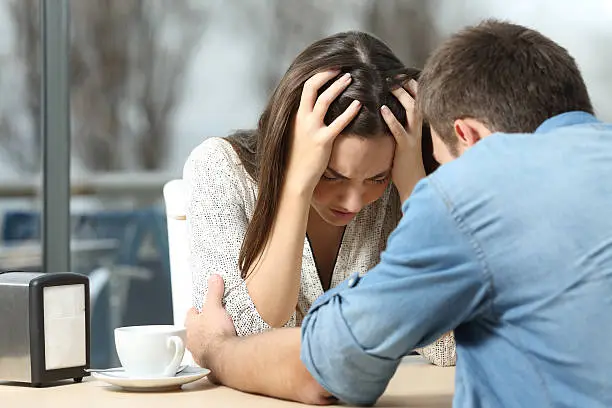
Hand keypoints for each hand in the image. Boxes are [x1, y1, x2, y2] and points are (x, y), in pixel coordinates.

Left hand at [185, 275, 235, 380]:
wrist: (225, 357)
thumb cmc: (215, 334)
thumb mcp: (215, 307)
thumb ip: (214, 292)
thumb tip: (214, 279)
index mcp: (190, 326)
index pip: (190, 315)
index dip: (195, 310)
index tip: (198, 307)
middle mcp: (192, 341)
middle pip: (194, 331)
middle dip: (200, 327)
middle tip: (209, 323)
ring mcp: (200, 354)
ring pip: (200, 345)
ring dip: (206, 342)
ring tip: (217, 338)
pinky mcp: (210, 364)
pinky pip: (211, 357)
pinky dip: (215, 354)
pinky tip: (222, 352)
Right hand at [286, 70, 361, 194]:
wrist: (295, 177)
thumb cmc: (297, 156)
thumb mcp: (296, 133)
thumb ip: (303, 119)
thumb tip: (313, 109)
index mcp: (296, 115)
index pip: (305, 87)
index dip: (319, 75)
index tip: (331, 68)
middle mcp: (302, 118)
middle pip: (312, 87)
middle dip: (327, 74)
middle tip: (341, 66)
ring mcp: (311, 129)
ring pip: (324, 100)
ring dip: (338, 86)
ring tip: (350, 78)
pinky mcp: (323, 141)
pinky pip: (338, 123)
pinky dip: (349, 112)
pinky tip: (359, 105)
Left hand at [381, 79, 425, 201]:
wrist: (415, 184)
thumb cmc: (407, 163)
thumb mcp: (405, 140)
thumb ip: (401, 126)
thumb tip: (388, 112)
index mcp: (418, 125)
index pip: (418, 99)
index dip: (410, 85)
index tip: (399, 73)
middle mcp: (419, 128)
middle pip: (417, 99)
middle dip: (406, 85)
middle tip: (393, 73)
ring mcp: (414, 137)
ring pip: (411, 111)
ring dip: (400, 96)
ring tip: (388, 85)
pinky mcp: (406, 147)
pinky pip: (399, 130)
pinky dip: (391, 119)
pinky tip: (382, 109)